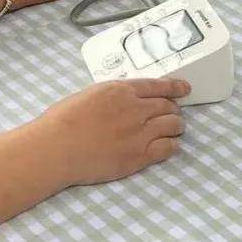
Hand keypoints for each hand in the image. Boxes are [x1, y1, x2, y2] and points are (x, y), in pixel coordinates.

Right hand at [42, 78, 189, 186]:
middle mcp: (135, 108)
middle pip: (168, 106)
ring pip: (174, 125)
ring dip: (176, 126)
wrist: (57, 148)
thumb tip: (124, 101)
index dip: (175, 87)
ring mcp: (140, 133)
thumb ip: (112, 96)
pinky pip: (169, 148)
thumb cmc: (63, 121)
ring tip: (173, 130)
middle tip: (171, 113)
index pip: (158, 86)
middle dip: (173, 109)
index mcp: (121, 90)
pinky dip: (172, 145)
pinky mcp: (140, 155)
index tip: (184, 88)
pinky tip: (168, 146)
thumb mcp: (89, 95)